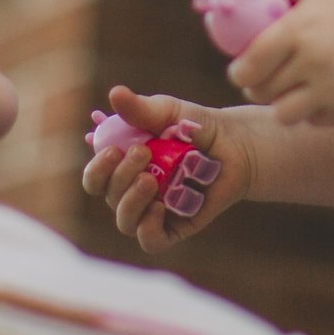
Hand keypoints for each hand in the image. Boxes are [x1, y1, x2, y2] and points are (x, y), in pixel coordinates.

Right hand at [79, 86, 254, 254]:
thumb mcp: (169, 112)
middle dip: (120, 176)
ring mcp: (154, 211)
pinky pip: (151, 241)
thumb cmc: (197, 126)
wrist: (237, 145)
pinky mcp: (177, 227)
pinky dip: (149, 227)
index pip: (96, 179)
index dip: (97, 170)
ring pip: (125, 222)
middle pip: (110, 197)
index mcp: (124, 166)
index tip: (112, 150)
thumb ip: (141, 109)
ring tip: (150, 179)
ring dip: (131, 200)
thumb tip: (114, 93)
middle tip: (143, 152)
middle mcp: (134, 192)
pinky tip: (160, 206)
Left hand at [227, 0, 333, 126]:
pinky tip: (318, 92)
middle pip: (261, 92)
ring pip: (284, 114)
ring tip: (289, 88)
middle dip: (256, 86)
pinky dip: (311, 111)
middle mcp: (312, 63)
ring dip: (281, 103)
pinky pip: (314, 121)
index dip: (238, 71)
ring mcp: (332, 89)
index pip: (248, 66)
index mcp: (298, 31)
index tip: (241, 67)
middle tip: (263, 76)